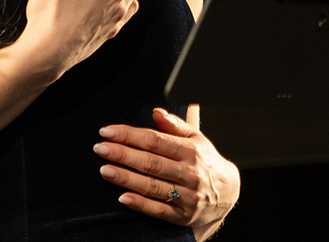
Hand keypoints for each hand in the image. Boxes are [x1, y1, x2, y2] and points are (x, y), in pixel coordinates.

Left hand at [94, 108, 239, 234]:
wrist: (229, 193)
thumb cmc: (206, 161)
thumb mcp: (196, 138)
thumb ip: (175, 125)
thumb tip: (156, 112)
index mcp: (191, 151)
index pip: (155, 140)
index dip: (129, 135)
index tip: (107, 132)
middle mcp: (190, 173)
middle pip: (151, 162)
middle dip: (123, 154)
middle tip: (100, 148)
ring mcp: (187, 196)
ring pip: (152, 186)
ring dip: (126, 178)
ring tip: (104, 170)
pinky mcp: (183, 216)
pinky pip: (159, 210)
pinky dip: (140, 204)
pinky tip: (122, 197)